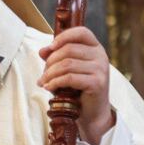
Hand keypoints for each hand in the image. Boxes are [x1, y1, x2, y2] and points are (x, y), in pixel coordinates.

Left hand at [37, 26, 113, 144]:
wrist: (92, 112)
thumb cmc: (78, 88)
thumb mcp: (67, 68)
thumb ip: (56, 56)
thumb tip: (43, 51)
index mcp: (95, 47)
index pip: (81, 32)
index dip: (63, 37)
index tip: (49, 48)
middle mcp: (101, 55)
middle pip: (68, 49)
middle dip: (50, 62)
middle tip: (43, 74)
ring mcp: (101, 69)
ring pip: (67, 64)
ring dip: (50, 74)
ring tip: (43, 82)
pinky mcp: (98, 83)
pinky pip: (70, 78)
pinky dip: (55, 82)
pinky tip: (48, 88)